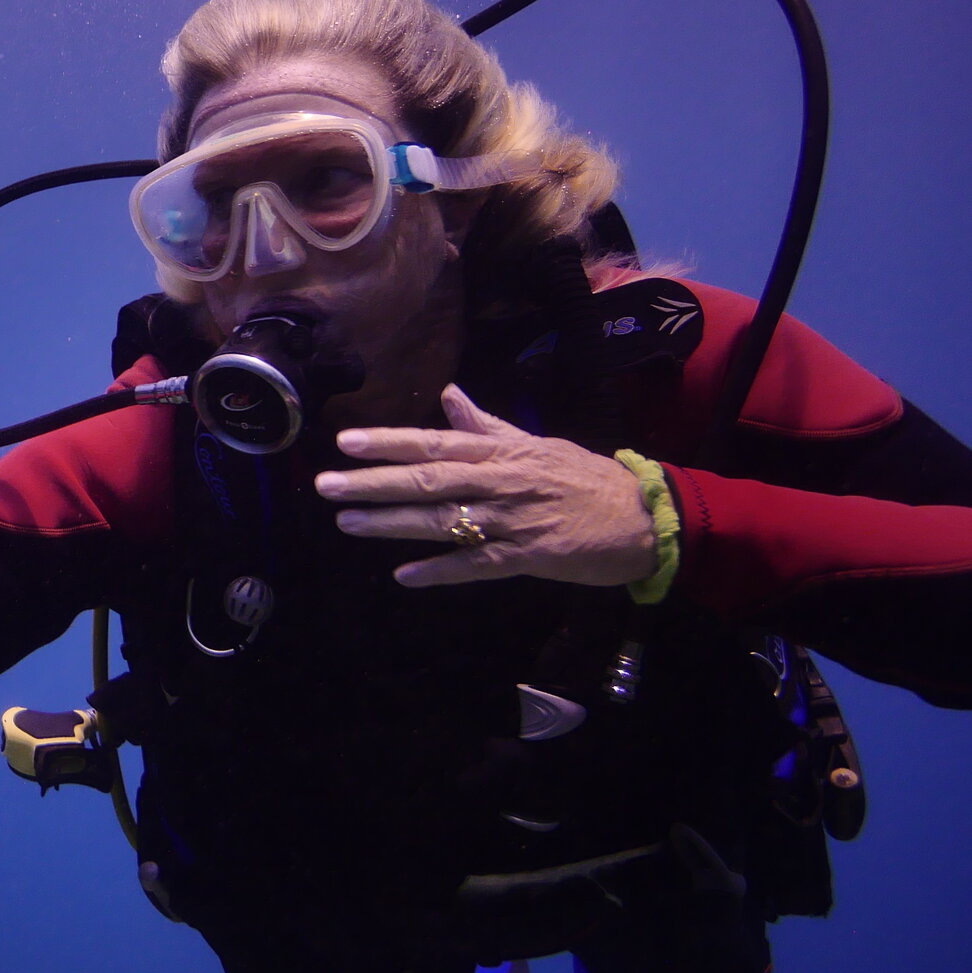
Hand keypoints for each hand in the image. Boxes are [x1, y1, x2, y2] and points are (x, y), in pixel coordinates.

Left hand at [313, 386, 658, 589]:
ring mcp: (513, 520)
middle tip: (327, 484)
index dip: (389, 441)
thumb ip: (487, 425)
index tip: (346, 442)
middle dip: (374, 481)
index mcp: (501, 452)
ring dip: (393, 522)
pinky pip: (477, 565)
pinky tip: (405, 576)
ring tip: (348, 522)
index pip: (435, 441)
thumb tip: (448, 396)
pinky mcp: (529, 557)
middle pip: (429, 478)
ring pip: (444, 520)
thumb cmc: (585, 477)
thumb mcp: (536, 443)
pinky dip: (441, 569)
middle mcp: (501, 481)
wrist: (645, 515)